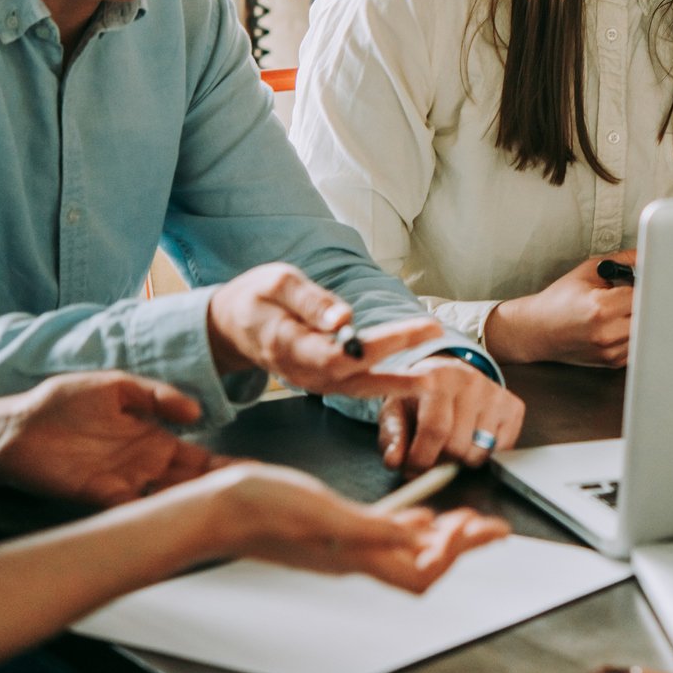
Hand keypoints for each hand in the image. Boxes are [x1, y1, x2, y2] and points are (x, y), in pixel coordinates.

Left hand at [0, 371, 229, 505]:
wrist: (13, 426)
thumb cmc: (61, 402)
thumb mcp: (116, 387)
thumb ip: (156, 395)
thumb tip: (195, 412)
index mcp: (154, 439)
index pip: (199, 458)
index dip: (226, 465)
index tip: (255, 470)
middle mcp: (145, 465)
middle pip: (190, 484)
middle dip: (219, 491)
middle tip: (252, 499)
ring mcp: (124, 482)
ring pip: (168, 498)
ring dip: (192, 504)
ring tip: (222, 509)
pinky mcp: (99, 495)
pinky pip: (132, 508)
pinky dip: (152, 514)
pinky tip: (173, 516)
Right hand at [187, 463, 510, 592]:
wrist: (217, 511)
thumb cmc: (264, 510)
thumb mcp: (325, 514)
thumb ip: (372, 528)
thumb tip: (420, 535)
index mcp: (358, 556)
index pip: (423, 572)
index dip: (456, 554)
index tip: (481, 528)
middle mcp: (356, 557)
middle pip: (423, 564)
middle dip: (464, 546)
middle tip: (494, 528)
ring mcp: (344, 547)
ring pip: (407, 552)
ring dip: (444, 539)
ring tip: (469, 523)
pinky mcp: (332, 531)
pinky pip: (384, 537)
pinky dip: (411, 528)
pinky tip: (421, 517)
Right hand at [206, 263, 435, 398]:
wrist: (230, 327)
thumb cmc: (255, 297)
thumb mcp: (276, 284)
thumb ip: (310, 301)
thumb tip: (346, 319)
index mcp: (289, 346)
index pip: (345, 352)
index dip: (387, 345)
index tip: (423, 328)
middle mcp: (303, 371)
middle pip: (358, 376)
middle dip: (401, 364)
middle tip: (441, 345)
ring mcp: (311, 381)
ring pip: (359, 388)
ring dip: (397, 383)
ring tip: (438, 376)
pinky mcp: (320, 380)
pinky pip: (355, 386)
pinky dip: (384, 383)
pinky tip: (412, 378)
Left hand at [377, 357, 527, 472]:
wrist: (444, 375)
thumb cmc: (417, 397)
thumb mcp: (395, 412)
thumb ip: (392, 438)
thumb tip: (396, 461)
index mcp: (436, 379)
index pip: (435, 430)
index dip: (421, 459)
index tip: (412, 469)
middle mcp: (469, 381)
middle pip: (458, 445)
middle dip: (440, 462)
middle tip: (431, 457)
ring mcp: (494, 393)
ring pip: (480, 452)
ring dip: (462, 461)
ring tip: (451, 446)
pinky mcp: (512, 406)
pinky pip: (501, 449)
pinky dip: (484, 455)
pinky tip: (471, 440)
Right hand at [481, 251, 635, 365]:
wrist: (537, 330)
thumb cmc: (560, 299)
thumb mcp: (588, 271)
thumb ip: (622, 261)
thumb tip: (646, 254)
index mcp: (601, 307)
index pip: (643, 294)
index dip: (649, 285)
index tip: (652, 280)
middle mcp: (607, 333)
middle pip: (650, 315)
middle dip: (649, 302)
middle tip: (643, 293)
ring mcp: (611, 351)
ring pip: (648, 332)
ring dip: (644, 319)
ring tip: (626, 309)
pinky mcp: (613, 362)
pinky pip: (639, 345)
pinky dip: (636, 333)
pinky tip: (622, 323)